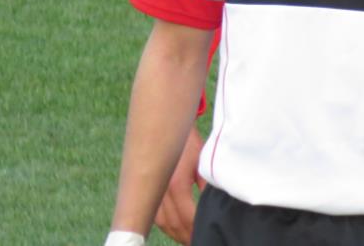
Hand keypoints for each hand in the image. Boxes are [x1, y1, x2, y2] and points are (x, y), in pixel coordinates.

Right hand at [153, 125, 205, 244]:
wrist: (169, 128)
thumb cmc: (190, 144)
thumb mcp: (204, 163)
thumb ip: (208, 185)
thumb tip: (213, 205)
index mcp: (177, 185)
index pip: (188, 217)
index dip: (198, 228)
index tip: (207, 232)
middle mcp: (161, 192)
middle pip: (174, 224)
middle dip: (188, 235)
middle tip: (199, 239)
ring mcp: (153, 193)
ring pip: (164, 223)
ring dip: (177, 233)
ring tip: (190, 239)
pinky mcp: (150, 193)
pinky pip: (157, 217)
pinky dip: (167, 226)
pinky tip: (176, 230)